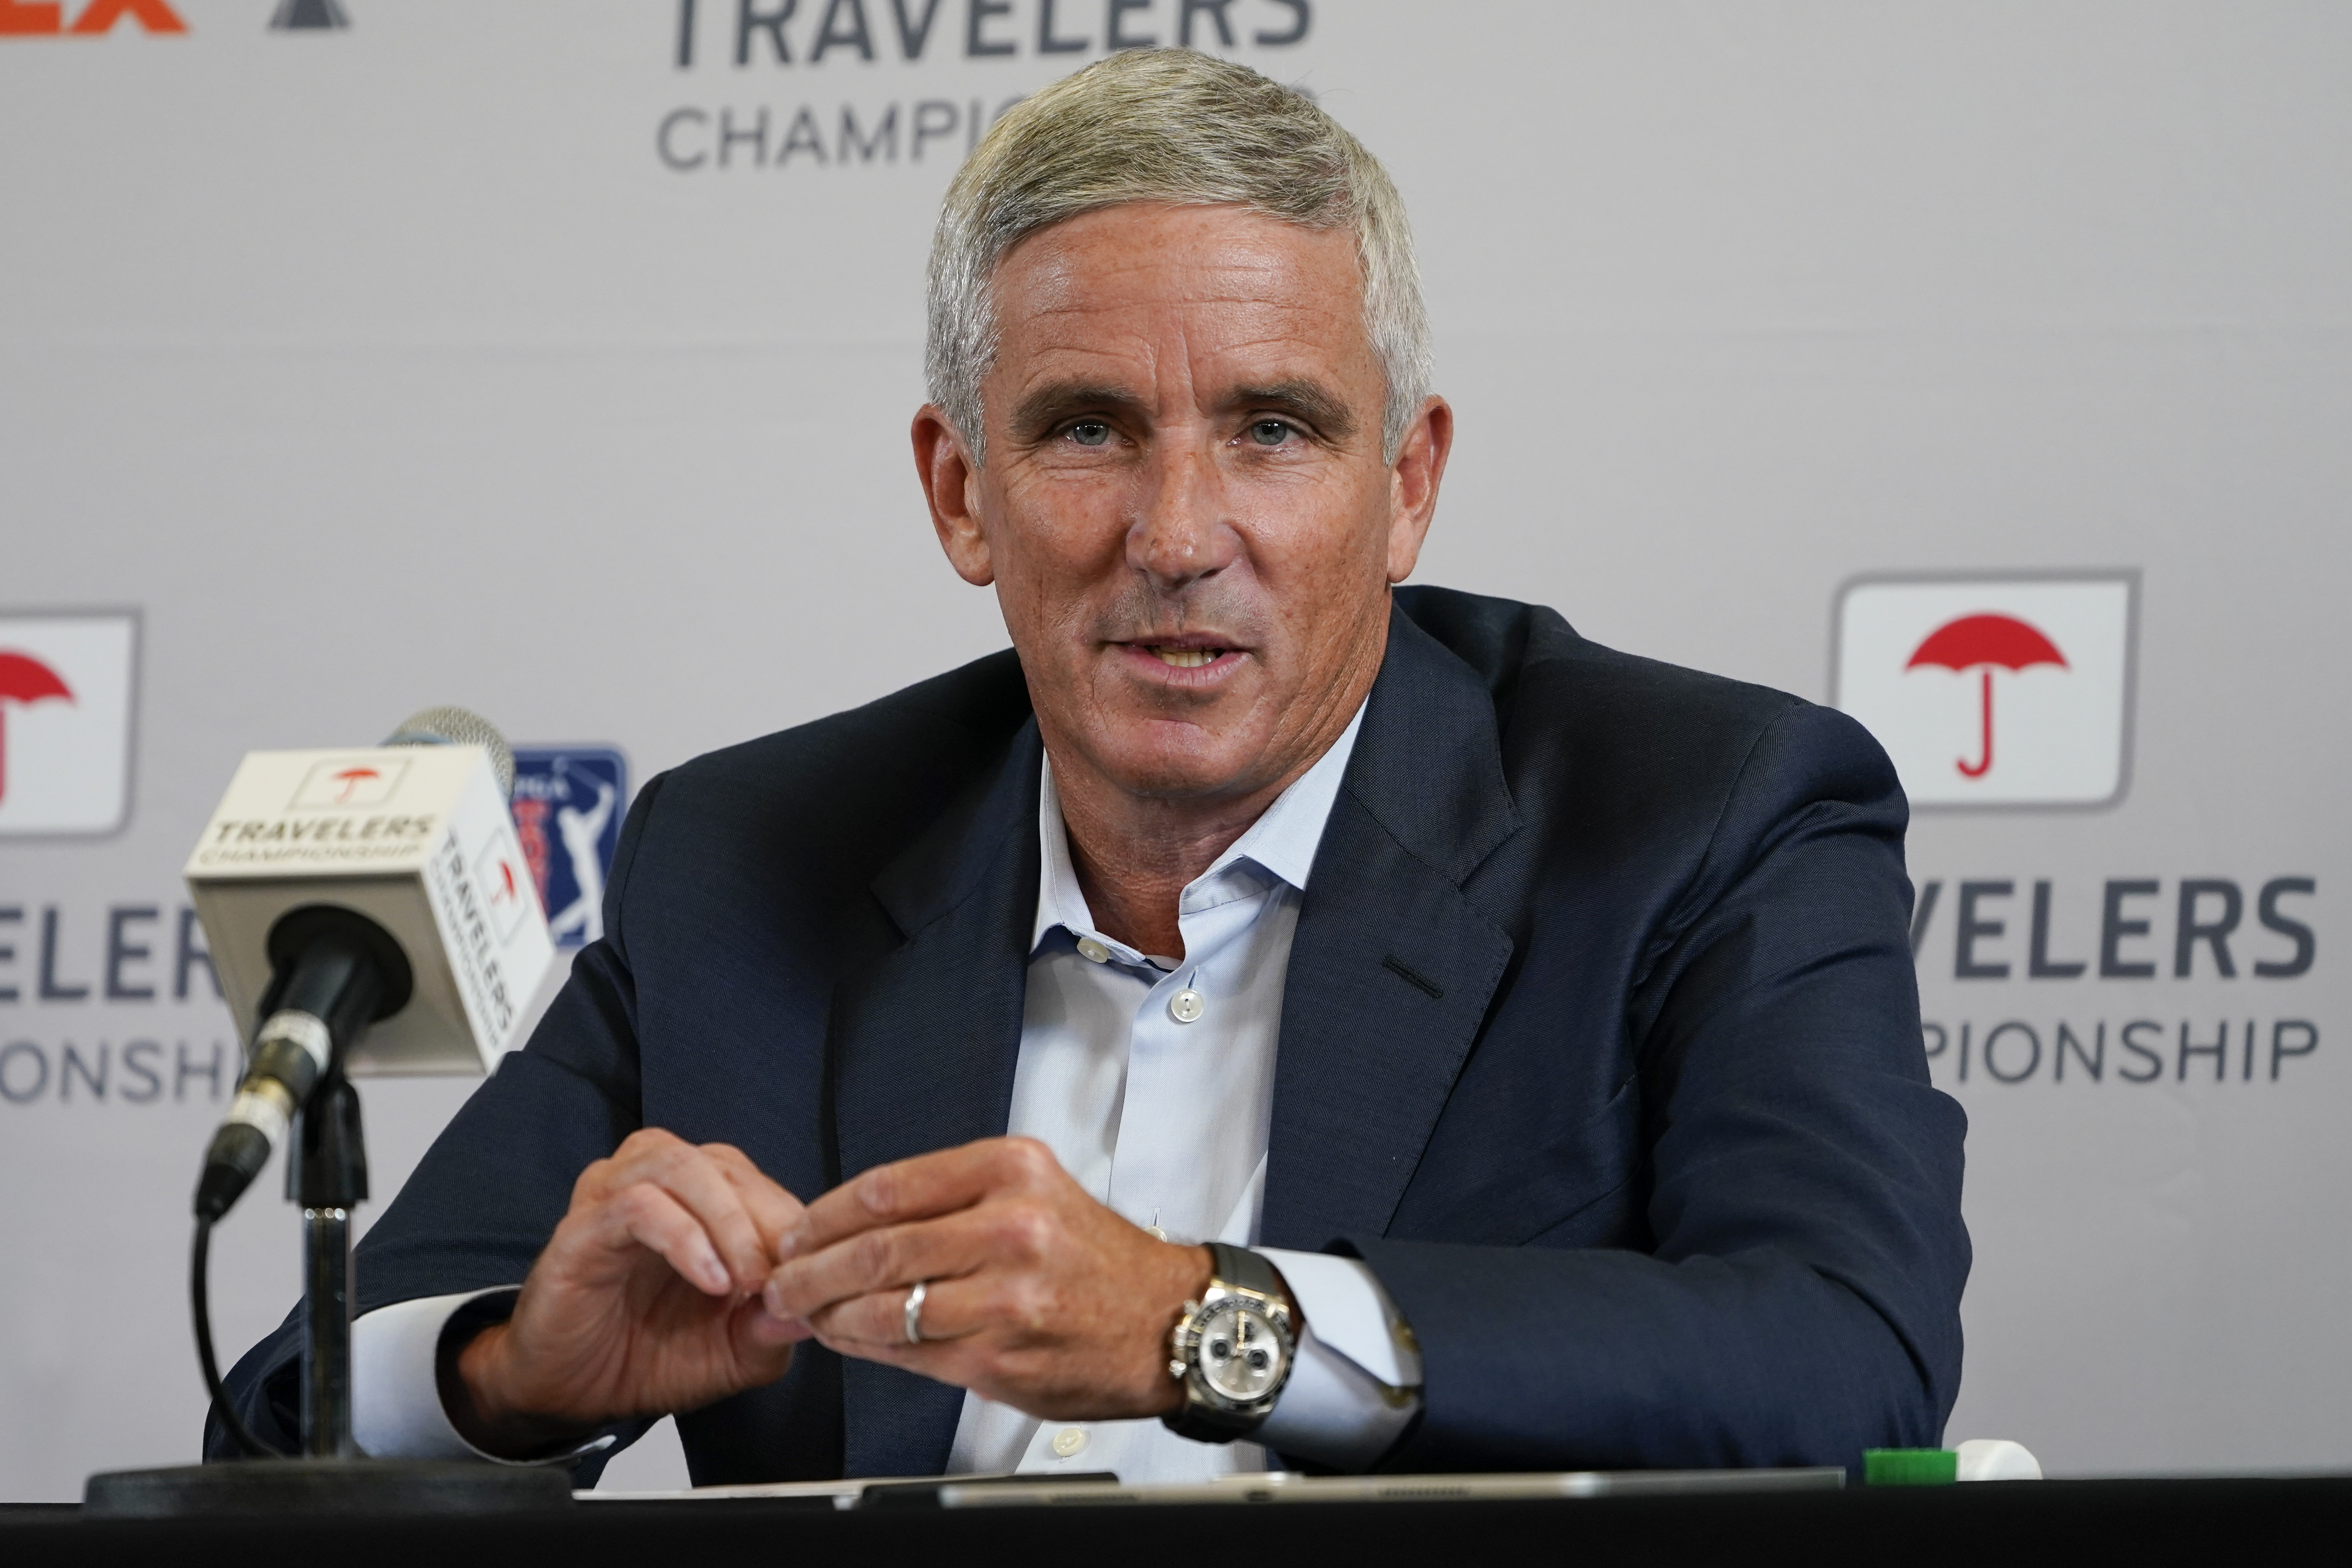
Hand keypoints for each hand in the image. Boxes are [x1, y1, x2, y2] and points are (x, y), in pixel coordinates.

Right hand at [447, 1129, 810, 1456]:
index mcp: (701, 1200)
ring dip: (728, 1221)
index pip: (760, 1185)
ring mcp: (616, 1196)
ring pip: (683, 1167)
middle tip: (789, 1277)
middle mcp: (659, 1183)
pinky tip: (711, 1280)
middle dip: (769, 1222)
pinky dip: (684, 1236)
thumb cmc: (649, 1357)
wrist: (571, 1392)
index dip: (795, 1225)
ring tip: (750, 1278)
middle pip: (726, 1167)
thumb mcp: (732, 1353)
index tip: (817, 1275)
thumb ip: (772, 1329)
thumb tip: (817, 1311)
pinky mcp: (583, 1226)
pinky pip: (638, 1204)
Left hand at [762, 1136, 1212, 1420]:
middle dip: (812, 1270)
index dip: (825, 1214)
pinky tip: (850, 1340)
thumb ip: (949, 1199)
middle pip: (877, 1248)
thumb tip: (851, 1223)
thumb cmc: (1094, 1258)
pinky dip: (867, 1349)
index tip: (798, 1230)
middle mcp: (1011, 1226)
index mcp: (1012, 1170)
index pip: (888, 1187)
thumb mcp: (1033, 1191)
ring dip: (831, 1315)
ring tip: (807, 1314)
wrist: (1164, 1320)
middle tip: (782, 1279)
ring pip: (886, 1307)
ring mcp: (1007, 1296)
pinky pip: (912, 1354)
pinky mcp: (1001, 1356)